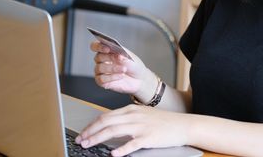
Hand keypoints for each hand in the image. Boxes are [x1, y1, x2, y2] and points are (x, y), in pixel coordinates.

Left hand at [75, 105, 190, 155]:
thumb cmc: (163, 122)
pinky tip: (113, 154)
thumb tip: (110, 126)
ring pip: (114, 130)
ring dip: (98, 138)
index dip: (92, 125)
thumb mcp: (143, 115)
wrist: (182, 125)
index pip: (106, 116)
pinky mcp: (148, 137)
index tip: (83, 132)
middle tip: (81, 139)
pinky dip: (121, 149)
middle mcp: (134, 116)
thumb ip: (127, 119)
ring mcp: (141, 126)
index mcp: (131, 110)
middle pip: (106, 122)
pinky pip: (132, 143)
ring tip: (89, 144)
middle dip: (90, 131)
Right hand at [91, 41, 155, 98]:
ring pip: (99, 68)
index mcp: (107, 50)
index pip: (95, 46)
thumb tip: (118, 56)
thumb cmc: (133, 66)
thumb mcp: (131, 59)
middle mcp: (102, 60)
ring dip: (112, 68)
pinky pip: (101, 79)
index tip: (107, 49)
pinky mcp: (102, 81)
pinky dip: (111, 77)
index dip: (98, 46)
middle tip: (120, 59)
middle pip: (98, 57)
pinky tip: (120, 76)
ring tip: (124, 69)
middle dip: (109, 57)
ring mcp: (101, 71)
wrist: (139, 79)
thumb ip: (124, 57)